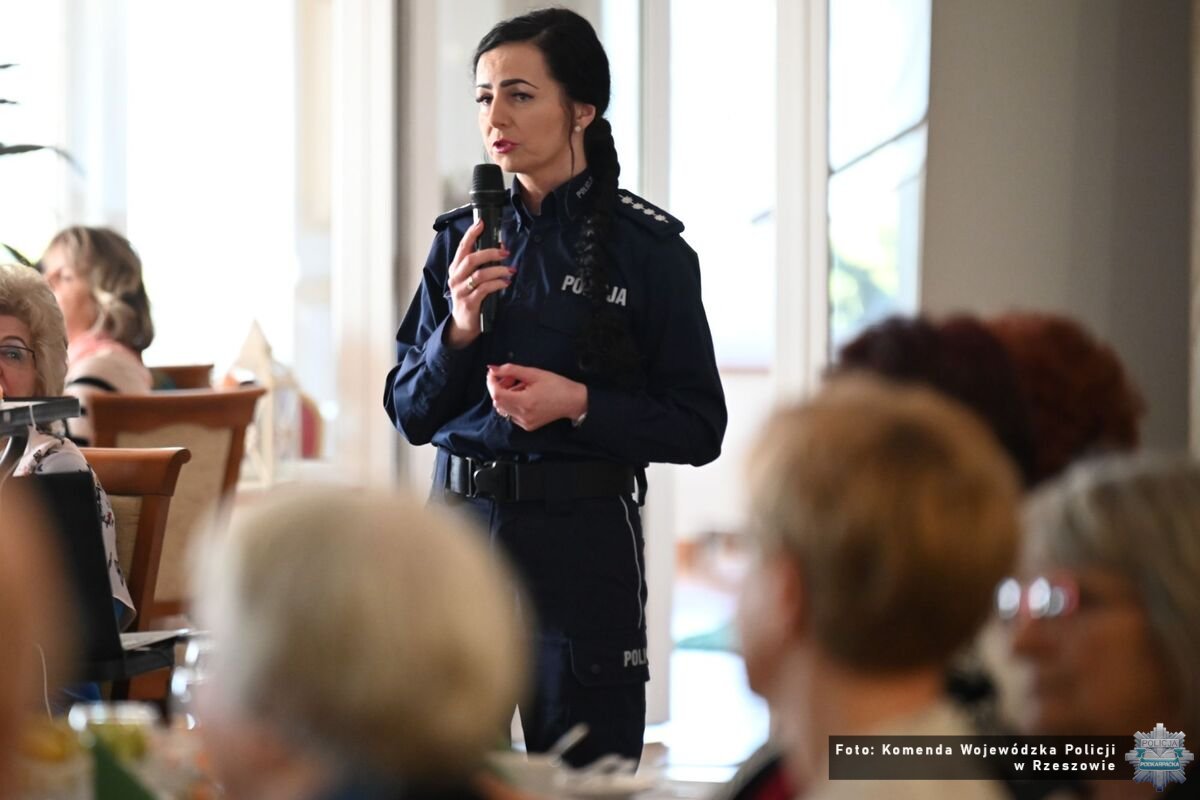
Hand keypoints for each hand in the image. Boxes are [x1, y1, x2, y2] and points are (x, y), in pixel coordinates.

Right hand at [445, 219, 515, 348]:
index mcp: (455, 268)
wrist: (463, 324)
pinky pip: (484, 290)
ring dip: (498, 270)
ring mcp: (460, 291)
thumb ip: (483, 264)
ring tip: (510, 270)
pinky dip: (497, 284)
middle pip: (471, 259)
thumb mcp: (473, 279)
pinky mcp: (469, 303)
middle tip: (506, 252)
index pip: (462, 247)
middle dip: (490, 252)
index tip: (481, 223)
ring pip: (479, 274)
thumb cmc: (470, 297)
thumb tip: (501, 247)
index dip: (471, 234)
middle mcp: (455, 278)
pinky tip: (506, 282)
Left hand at [487, 363, 586, 432]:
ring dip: (506, 395)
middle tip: (511, 377)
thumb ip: (511, 370)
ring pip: (503, 408)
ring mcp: (525, 422)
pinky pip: (511, 414)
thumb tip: (493, 369)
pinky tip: (524, 396)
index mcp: (525, 402)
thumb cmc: (557, 386)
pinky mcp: (527, 425)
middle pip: (497, 402)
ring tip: (521, 386)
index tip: (494, 373)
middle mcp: (523, 415)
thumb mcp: (534, 373)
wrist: (573, 401)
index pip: (496, 394)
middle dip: (499, 387)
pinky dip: (512, 403)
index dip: (491, 382)